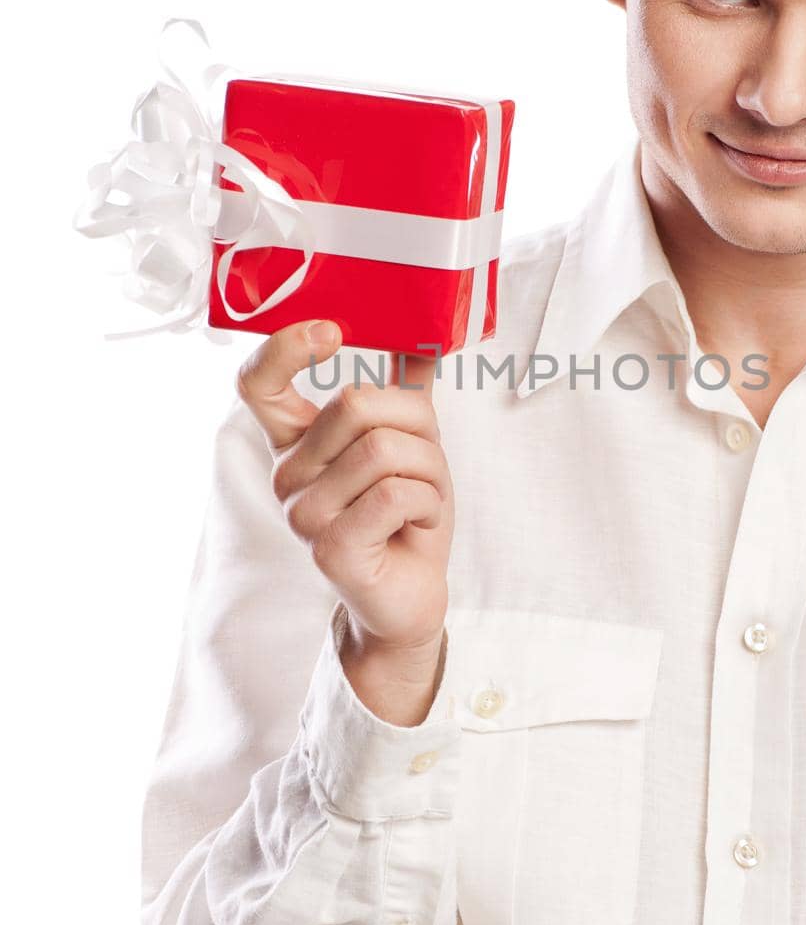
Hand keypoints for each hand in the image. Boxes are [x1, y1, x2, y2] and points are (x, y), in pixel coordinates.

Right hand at [236, 320, 453, 652]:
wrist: (410, 593)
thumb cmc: (404, 516)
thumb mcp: (408, 442)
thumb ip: (405, 390)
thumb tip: (424, 331)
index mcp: (296, 442)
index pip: (258, 383)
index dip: (285, 347)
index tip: (331, 330)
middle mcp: (286, 475)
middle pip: (355, 404)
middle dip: (415, 429)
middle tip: (420, 465)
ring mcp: (302, 514)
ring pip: (383, 448)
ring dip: (427, 470)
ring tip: (419, 499)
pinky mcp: (329, 548)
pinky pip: (395, 492)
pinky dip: (428, 502)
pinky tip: (418, 523)